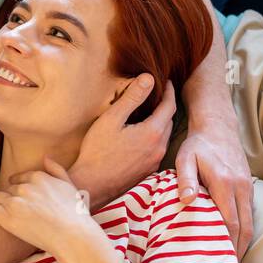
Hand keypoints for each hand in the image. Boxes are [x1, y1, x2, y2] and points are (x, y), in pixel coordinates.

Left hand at [0, 157, 104, 258]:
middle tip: (15, 210)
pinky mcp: (7, 218)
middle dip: (10, 197)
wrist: (72, 237)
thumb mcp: (70, 186)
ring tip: (1, 212)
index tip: (20, 198)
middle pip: (8, 189)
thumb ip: (57, 170)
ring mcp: (15, 202)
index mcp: (38, 177)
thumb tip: (45, 157)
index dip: (18, 188)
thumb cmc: (75, 214)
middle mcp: (25, 187)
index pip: (19, 178)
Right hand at [65, 75, 176, 207]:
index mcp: (153, 132)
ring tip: (150, 112)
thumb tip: (148, 78)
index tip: (165, 81)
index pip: (170, 106)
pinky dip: (155, 136)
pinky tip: (142, 134)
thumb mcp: (112, 119)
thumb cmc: (98, 151)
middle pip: (169, 120)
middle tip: (158, 94)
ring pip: (164, 135)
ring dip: (161, 122)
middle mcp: (159, 148)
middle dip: (166, 105)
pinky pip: (158, 148)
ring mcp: (154, 161)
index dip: (169, 91)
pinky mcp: (148, 171)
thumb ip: (132, 97)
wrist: (92, 185)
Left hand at [174, 120, 253, 257]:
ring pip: (249, 223)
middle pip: (244, 228)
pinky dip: (243, 231)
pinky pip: (249, 214)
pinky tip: (234, 241)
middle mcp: (240, 188)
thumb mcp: (185, 158)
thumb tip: (186, 201)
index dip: (226, 244)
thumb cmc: (198, 145)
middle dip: (236, 251)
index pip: (229, 221)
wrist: (218, 126)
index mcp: (224, 183)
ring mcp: (247, 188)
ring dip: (242, 243)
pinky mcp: (248, 188)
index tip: (220, 262)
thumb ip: (185, 180)